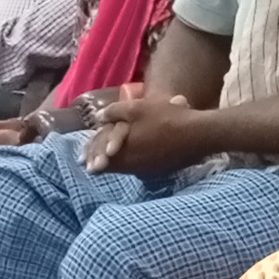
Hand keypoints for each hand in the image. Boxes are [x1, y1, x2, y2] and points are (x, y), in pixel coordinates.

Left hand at [83, 84, 207, 176]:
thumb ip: (114, 112)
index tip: (81, 160)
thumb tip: (98, 117)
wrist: (198, 134)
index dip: (91, 155)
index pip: (100, 155)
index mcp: (123, 150)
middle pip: (111, 166)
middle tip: (91, 166)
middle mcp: (132, 164)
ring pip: (124, 168)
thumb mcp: (137, 108)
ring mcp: (147, 169)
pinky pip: (137, 168)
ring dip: (114, 165)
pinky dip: (130, 164)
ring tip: (108, 163)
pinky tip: (132, 159)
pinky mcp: (159, 170)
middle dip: (100, 163)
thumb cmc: (166, 118)